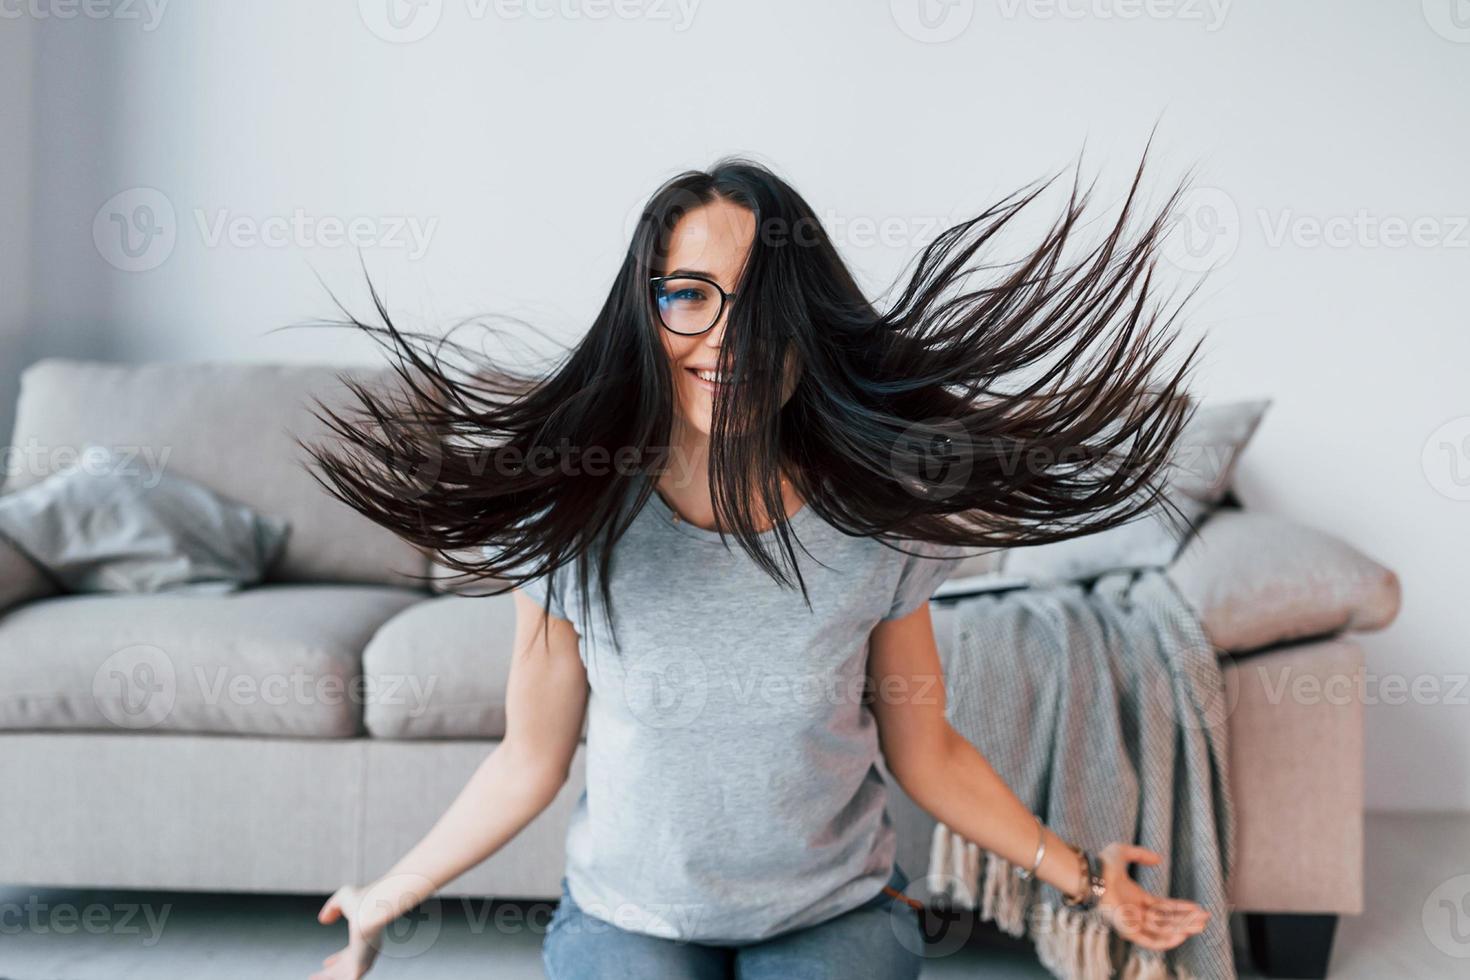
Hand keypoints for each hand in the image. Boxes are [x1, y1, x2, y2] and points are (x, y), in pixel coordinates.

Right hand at [312, 884, 384, 979]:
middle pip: (346, 968)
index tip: (325, 963)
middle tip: (313, 977)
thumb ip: (332, 907)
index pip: (351, 954)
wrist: (371, 907)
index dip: (338, 960)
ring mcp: (365, 959)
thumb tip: (324, 920)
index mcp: (365, 938)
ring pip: (345, 977)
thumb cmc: (362, 899)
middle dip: (330, 974)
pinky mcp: (361, 967)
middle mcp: (367, 951)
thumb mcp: (343, 898)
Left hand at [1092, 843, 1211, 951]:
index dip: (1181, 908)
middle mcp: (1135, 912)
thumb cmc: (1101, 864)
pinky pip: (1149, 941)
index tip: (1198, 908)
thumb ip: (1141, 854)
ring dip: (1182, 929)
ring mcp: (1131, 922)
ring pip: (1162, 930)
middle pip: (1166, 921)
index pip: (1164, 908)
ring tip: (1200, 925)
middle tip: (1205, 919)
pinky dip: (1166, 940)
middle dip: (1186, 920)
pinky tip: (1182, 935)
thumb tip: (1159, 858)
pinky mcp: (1127, 931)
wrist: (1090, 875)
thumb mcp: (1123, 853)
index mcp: (1135, 898)